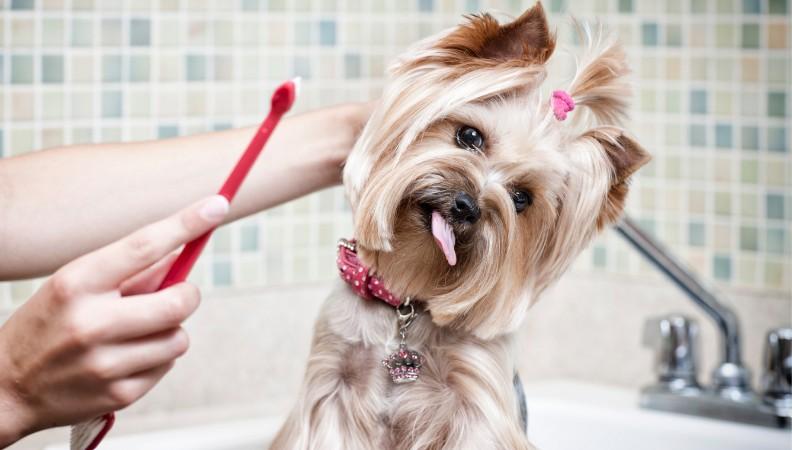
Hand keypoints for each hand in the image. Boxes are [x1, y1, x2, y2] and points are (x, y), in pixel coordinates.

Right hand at [0, 195, 228, 445]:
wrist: (6, 387)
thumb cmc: (50, 323)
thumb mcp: (74, 285)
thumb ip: (129, 271)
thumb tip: (183, 251)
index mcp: (77, 283)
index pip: (144, 245)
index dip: (186, 223)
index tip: (216, 205)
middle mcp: (91, 323)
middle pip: (178, 301)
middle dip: (186, 295)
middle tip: (176, 294)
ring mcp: (105, 363)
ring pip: (179, 338)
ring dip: (169, 331)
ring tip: (137, 332)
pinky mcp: (118, 394)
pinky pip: (167, 366)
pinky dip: (156, 359)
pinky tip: (126, 357)